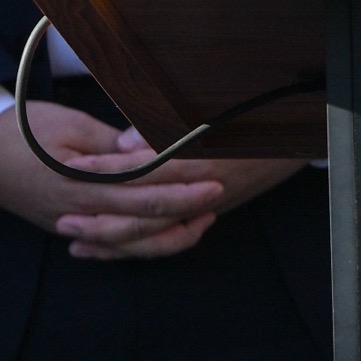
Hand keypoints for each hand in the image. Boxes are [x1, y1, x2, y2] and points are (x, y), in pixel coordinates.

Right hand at [0, 99, 287, 260]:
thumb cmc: (19, 128)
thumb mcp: (71, 126)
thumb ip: (115, 145)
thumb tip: (153, 152)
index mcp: (82, 182)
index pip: (145, 189)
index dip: (182, 186)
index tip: (214, 177)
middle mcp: (78, 211)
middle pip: (142, 220)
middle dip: (185, 212)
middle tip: (219, 199)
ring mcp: (68, 224)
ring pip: (128, 243)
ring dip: (166, 236)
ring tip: (197, 222)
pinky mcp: (62, 226)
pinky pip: (106, 245)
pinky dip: (135, 245)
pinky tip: (159, 238)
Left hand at [54, 129, 302, 261]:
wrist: (297, 136)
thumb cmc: (252, 117)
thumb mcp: (209, 113)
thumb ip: (162, 129)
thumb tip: (122, 145)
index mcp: (197, 162)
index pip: (142, 171)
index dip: (106, 173)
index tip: (74, 169)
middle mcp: (199, 191)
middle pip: (142, 215)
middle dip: (101, 220)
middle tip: (64, 218)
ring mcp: (203, 207)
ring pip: (152, 236)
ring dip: (113, 240)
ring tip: (77, 239)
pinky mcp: (204, 214)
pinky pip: (166, 241)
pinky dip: (136, 247)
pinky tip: (108, 248)